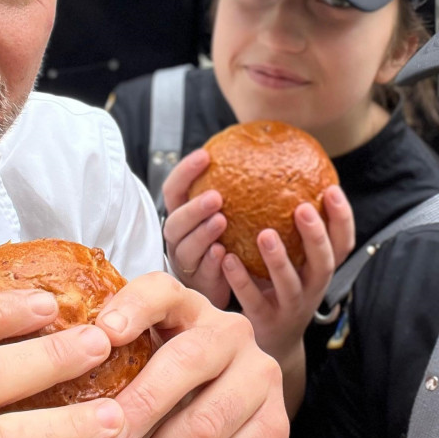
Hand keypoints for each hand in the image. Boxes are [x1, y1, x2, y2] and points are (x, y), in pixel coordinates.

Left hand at [89, 271, 287, 437]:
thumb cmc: (158, 410)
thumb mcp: (134, 378)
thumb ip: (104, 372)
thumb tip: (37, 386)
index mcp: (186, 308)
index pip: (164, 290)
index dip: (134, 307)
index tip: (101, 334)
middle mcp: (229, 332)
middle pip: (189, 359)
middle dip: (141, 403)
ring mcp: (259, 377)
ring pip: (205, 422)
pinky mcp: (274, 428)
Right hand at [161, 148, 230, 307]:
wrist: (225, 285)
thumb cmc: (226, 240)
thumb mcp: (225, 212)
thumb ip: (233, 190)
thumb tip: (264, 152)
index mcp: (182, 216)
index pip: (174, 189)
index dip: (185, 172)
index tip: (206, 155)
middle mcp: (178, 238)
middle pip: (175, 221)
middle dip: (194, 208)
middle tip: (216, 196)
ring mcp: (187, 263)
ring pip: (186, 248)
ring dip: (202, 233)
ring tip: (221, 221)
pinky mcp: (199, 284)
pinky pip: (202, 273)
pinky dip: (211, 262)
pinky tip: (223, 252)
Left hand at [222, 185, 353, 368]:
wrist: (273, 343)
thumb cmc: (280, 287)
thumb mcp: (296, 261)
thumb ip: (292, 229)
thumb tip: (283, 175)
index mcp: (321, 269)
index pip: (343, 243)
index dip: (342, 219)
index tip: (332, 190)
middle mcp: (313, 289)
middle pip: (324, 264)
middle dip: (316, 237)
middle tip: (303, 209)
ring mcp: (290, 308)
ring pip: (290, 285)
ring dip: (279, 260)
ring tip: (264, 234)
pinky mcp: (265, 323)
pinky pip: (253, 301)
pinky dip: (241, 280)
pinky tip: (227, 258)